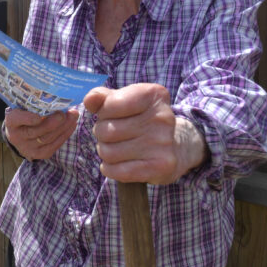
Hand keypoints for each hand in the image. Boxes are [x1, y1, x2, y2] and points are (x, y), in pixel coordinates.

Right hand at [3, 107, 77, 159]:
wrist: (20, 134)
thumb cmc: (25, 115)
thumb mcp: (24, 107)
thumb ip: (34, 103)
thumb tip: (56, 96)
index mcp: (11, 121)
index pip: (16, 119)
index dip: (27, 118)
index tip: (39, 116)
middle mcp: (16, 136)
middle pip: (36, 131)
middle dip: (52, 122)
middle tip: (64, 113)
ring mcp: (27, 148)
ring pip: (47, 138)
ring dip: (63, 127)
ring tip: (73, 116)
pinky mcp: (38, 154)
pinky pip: (54, 145)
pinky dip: (65, 134)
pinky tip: (72, 125)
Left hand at [83, 83, 205, 184]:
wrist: (177, 147)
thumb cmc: (141, 120)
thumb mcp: (125, 101)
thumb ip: (103, 97)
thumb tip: (89, 100)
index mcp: (153, 95)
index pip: (110, 104)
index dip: (104, 113)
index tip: (112, 115)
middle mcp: (162, 117)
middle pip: (106, 130)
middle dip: (102, 134)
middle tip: (113, 135)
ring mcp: (163, 143)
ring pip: (108, 152)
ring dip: (105, 152)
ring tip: (117, 148)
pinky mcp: (161, 166)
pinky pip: (118, 171)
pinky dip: (110, 169)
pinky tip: (117, 164)